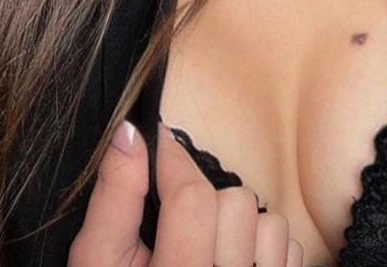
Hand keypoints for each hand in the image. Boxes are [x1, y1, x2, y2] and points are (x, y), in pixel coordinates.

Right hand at [67, 118, 304, 266]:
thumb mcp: (96, 263)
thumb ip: (114, 199)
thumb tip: (130, 133)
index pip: (193, 200)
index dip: (172, 158)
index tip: (156, 147)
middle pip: (236, 205)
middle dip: (202, 199)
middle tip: (175, 223)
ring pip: (269, 224)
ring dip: (238, 226)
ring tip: (206, 248)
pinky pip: (290, 250)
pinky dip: (262, 250)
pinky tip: (232, 266)